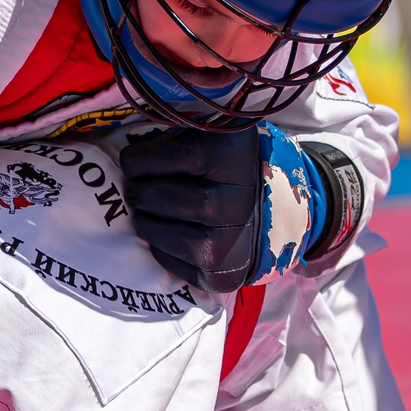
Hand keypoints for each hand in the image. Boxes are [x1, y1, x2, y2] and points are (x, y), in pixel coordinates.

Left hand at [120, 123, 330, 294]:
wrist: (279, 212)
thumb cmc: (231, 168)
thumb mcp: (216, 138)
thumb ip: (180, 136)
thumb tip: (131, 154)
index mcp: (234, 157)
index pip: (173, 157)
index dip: (140, 159)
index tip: (132, 160)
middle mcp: (238, 201)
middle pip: (160, 196)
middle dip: (136, 190)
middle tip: (134, 187)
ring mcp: (231, 242)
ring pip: (159, 232)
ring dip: (142, 219)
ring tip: (143, 209)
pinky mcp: (222, 274)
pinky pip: (169, 261)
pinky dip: (158, 246)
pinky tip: (164, 231)